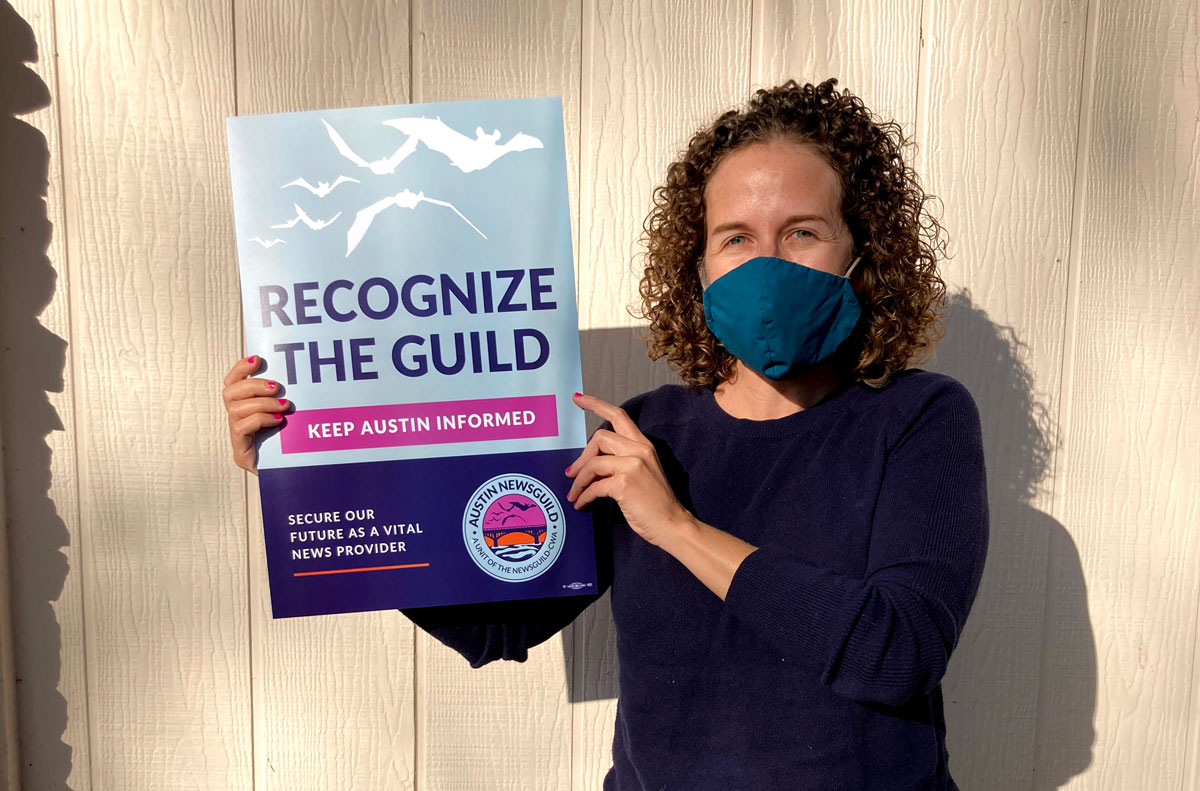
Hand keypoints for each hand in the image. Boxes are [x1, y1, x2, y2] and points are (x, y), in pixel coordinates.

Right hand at [221, 355, 288, 473]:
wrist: (293, 475)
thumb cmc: (293, 444)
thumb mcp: (291, 415)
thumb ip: (286, 398)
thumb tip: (299, 376)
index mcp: (245, 407)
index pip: (233, 382)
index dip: (241, 368)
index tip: (259, 359)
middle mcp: (236, 420)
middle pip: (230, 392)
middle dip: (254, 385)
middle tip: (278, 387)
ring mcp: (237, 436)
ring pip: (236, 408)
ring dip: (262, 403)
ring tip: (284, 406)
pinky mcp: (240, 452)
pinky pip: (241, 427)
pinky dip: (260, 419)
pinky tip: (278, 421)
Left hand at [564, 392, 693, 546]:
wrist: (672, 525)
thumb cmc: (656, 503)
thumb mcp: (642, 473)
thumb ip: (621, 462)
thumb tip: (589, 465)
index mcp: (644, 445)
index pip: (619, 415)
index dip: (596, 405)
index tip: (578, 399)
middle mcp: (639, 450)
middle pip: (600, 437)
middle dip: (582, 457)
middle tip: (572, 474)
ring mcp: (632, 466)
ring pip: (593, 463)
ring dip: (579, 481)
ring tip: (574, 494)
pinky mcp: (624, 484)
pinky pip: (594, 486)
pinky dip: (584, 496)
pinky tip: (582, 504)